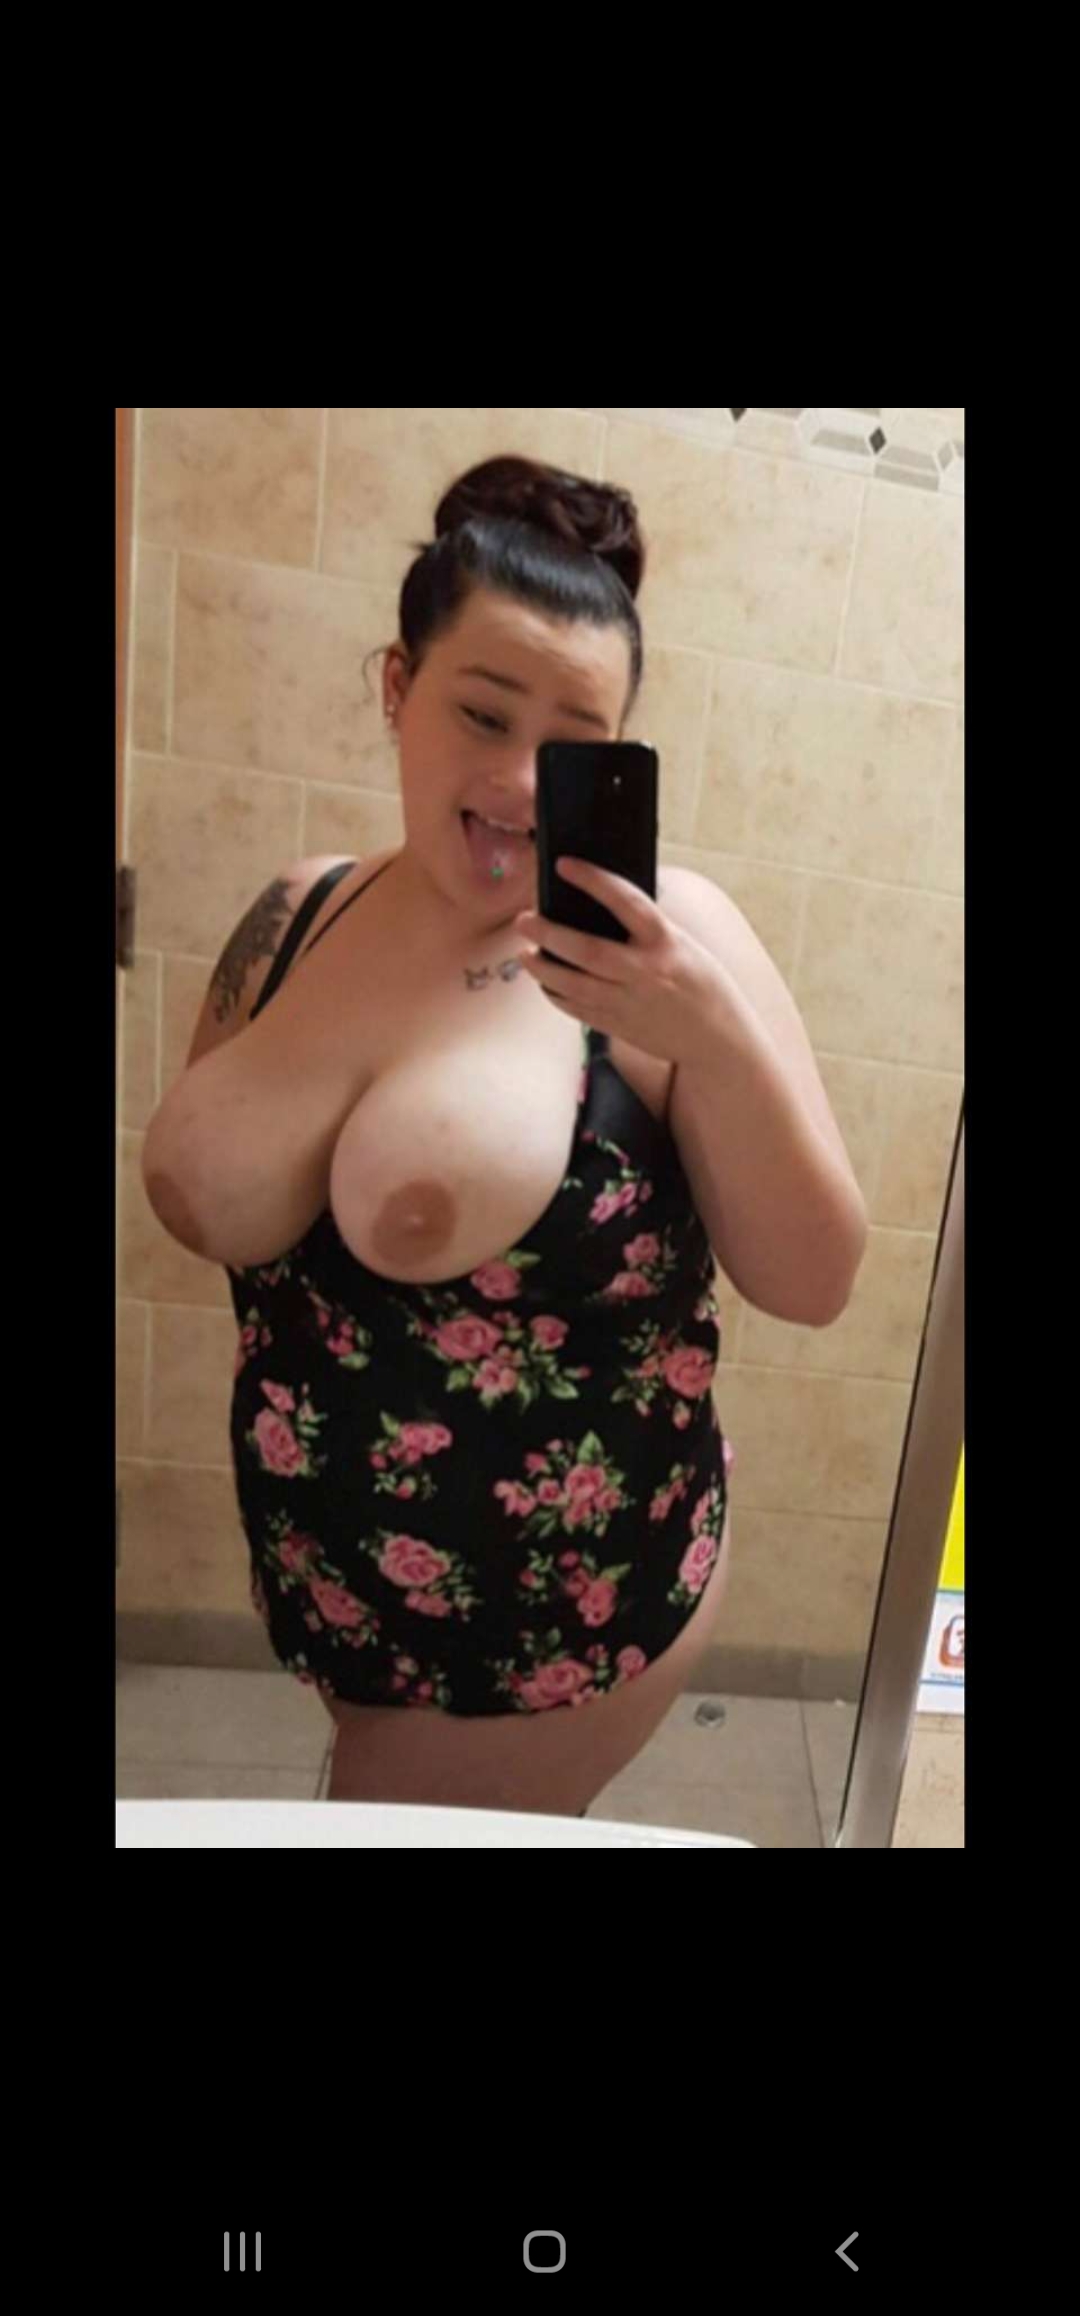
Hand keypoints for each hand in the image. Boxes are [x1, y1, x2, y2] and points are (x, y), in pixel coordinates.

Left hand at [513, 857, 752, 1071]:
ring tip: (524, 953)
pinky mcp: (619, 1027)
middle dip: (548, 934)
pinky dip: (555, 995)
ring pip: (573, 985)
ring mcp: (630, 1003)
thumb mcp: (684, 946)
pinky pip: (577, 1010)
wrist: (719, 1040)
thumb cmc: (703, 985)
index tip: (563, 865)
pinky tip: (544, 983)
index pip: (626, 901)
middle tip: (524, 920)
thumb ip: (648, 930)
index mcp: (666, 942)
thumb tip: (601, 906)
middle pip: (587, 950)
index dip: (593, 880)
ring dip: (542, 969)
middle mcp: (646, 972)